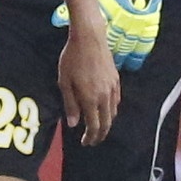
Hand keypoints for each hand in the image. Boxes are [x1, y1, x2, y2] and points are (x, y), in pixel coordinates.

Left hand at [55, 0, 118, 144]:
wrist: (89, 38)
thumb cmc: (72, 58)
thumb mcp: (64, 82)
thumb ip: (70, 104)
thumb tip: (74, 124)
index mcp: (90, 99)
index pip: (94, 126)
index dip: (90, 137)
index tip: (85, 143)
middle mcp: (104, 97)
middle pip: (106, 123)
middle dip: (100, 135)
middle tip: (92, 141)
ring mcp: (112, 88)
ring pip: (113, 113)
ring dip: (107, 124)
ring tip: (98, 128)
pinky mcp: (116, 80)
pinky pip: (116, 101)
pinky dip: (112, 111)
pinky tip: (106, 111)